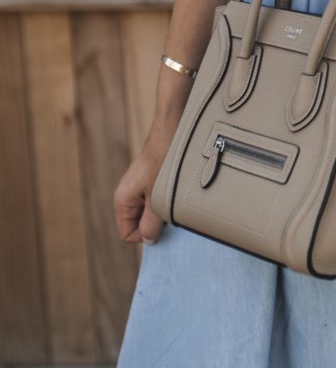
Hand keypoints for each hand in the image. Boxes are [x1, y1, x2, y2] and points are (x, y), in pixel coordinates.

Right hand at [112, 119, 177, 246]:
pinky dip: (169, 200)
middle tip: (172, 210)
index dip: (146, 234)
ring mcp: (141, 187)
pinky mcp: (153, 180)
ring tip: (176, 197)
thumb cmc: (164, 160)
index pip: (129, 234)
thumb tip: (148, 239)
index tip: (164, 222)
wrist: (173, 128)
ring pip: (152, 212)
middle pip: (140, 224)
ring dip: (165, 211)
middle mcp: (129, 195)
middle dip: (157, 223)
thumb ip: (152, 222)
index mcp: (123, 200)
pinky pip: (158, 200)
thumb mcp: (159, 197)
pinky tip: (180, 191)